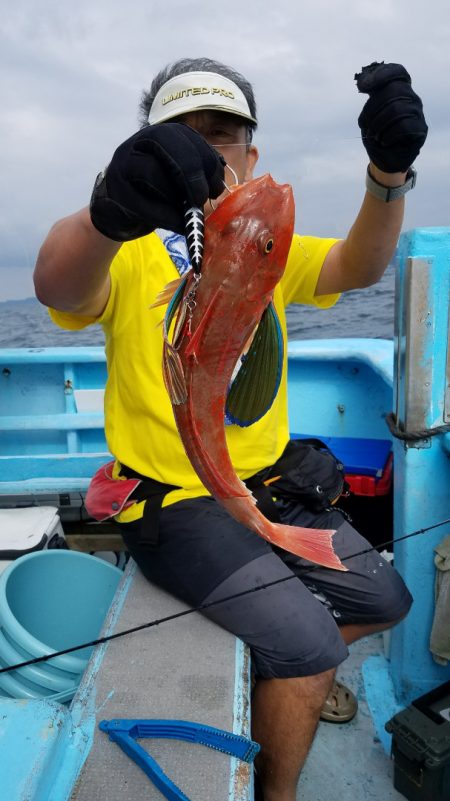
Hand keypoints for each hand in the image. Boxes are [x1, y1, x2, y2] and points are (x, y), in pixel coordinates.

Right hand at [90, 123, 225, 240]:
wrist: (119, 212)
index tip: (216, 187)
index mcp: (161, 134)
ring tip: (189, 214)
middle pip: (168, 143)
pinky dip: (165, 216)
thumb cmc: (155, 193)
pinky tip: (178, 224)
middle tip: (202, 198)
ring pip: (152, 171)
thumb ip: (197, 174)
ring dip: (176, 196)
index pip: (188, 136)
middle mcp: (140, 141)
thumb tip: (218, 182)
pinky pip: (141, 202)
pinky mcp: (116, 191)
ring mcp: (123, 164)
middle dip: (192, 172)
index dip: (208, 161)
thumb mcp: (179, 179)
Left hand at [355, 62, 427, 172]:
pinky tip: (383, 141)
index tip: (363, 87)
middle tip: (365, 125)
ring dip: (378, 124)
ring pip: (397, 108)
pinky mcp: (420, 129)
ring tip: (374, 136)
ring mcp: (417, 112)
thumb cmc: (377, 134)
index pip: (398, 72)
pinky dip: (388, 135)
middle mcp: (411, 97)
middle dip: (372, 109)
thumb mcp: (369, 114)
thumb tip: (363, 80)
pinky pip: (404, 126)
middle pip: (393, 90)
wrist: (385, 158)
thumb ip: (370, 97)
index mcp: (399, 90)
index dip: (382, 74)